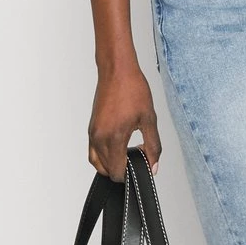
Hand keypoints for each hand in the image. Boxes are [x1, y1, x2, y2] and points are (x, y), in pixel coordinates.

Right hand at [88, 63, 160, 181]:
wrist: (117, 71)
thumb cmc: (132, 89)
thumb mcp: (149, 119)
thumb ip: (153, 145)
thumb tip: (153, 166)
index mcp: (114, 138)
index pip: (117, 172)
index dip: (131, 173)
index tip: (141, 162)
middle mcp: (99, 138)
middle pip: (106, 171)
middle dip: (122, 168)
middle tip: (137, 154)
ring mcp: (93, 133)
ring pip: (97, 163)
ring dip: (111, 164)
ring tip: (127, 152)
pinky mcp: (91, 128)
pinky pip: (93, 152)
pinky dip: (103, 156)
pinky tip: (117, 146)